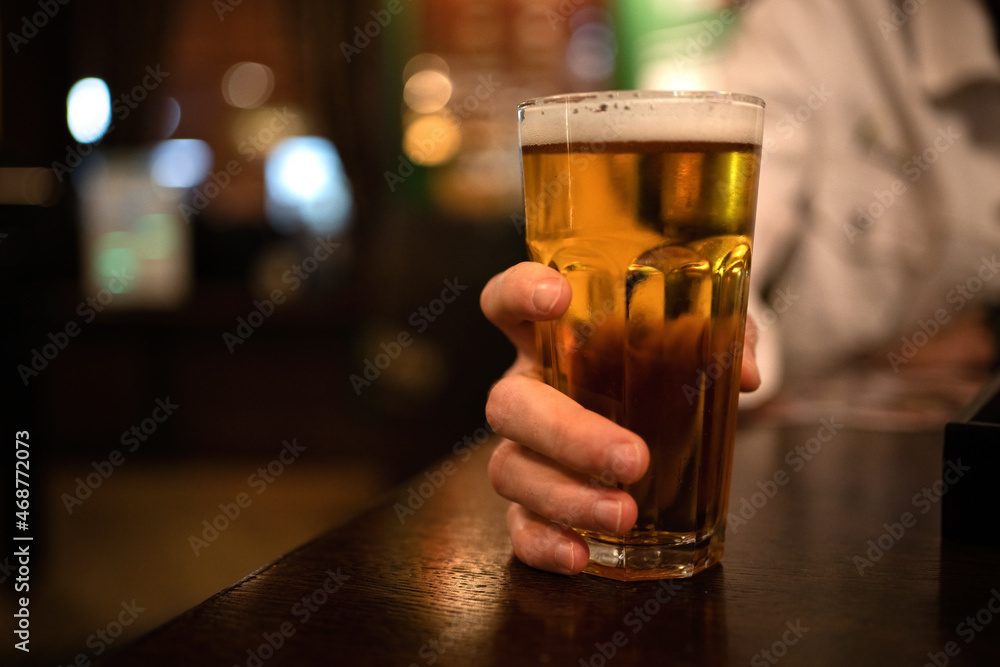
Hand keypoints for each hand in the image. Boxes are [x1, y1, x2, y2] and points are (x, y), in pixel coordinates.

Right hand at [481, 261, 760, 574]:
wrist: (672, 408)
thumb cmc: (670, 362)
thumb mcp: (702, 336)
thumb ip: (726, 337)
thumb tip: (747, 373)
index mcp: (554, 338)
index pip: (507, 302)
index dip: (519, 293)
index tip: (558, 296)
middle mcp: (529, 389)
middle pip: (510, 404)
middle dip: (566, 434)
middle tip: (631, 457)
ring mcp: (525, 449)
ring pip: (509, 469)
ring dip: (564, 496)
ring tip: (625, 514)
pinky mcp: (534, 504)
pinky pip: (517, 527)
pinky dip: (542, 544)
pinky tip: (581, 554)